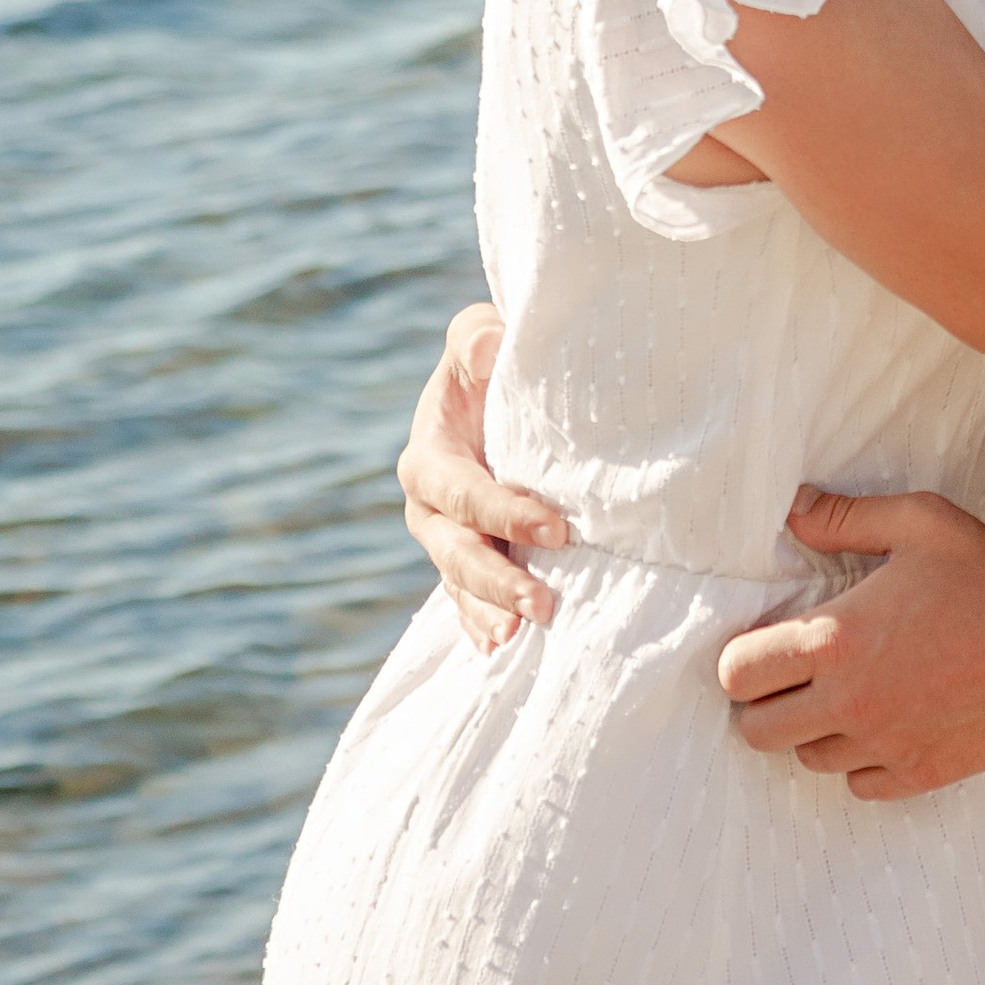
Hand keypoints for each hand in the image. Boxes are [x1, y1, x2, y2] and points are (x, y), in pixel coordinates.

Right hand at [396, 303, 569, 650]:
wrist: (488, 389)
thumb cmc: (488, 358)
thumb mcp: (478, 336)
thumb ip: (476, 337)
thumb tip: (490, 349)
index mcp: (428, 458)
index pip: (464, 494)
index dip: (505, 513)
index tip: (556, 529)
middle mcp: (428, 507)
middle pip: (456, 552)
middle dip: (496, 581)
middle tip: (543, 604)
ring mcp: (444, 539)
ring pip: (460, 584)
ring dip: (488, 611)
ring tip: (518, 636)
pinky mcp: (463, 559)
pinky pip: (464, 600)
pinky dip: (478, 623)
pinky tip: (498, 648)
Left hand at [718, 488, 984, 798]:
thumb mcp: (915, 522)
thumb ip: (843, 518)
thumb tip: (792, 510)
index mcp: (838, 640)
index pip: (739, 674)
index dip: (741, 659)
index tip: (763, 645)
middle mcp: (851, 702)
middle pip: (757, 733)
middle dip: (763, 704)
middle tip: (793, 677)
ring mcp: (884, 745)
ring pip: (807, 759)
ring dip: (814, 730)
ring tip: (845, 694)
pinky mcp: (920, 774)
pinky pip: (858, 784)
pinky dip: (860, 760)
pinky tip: (883, 722)